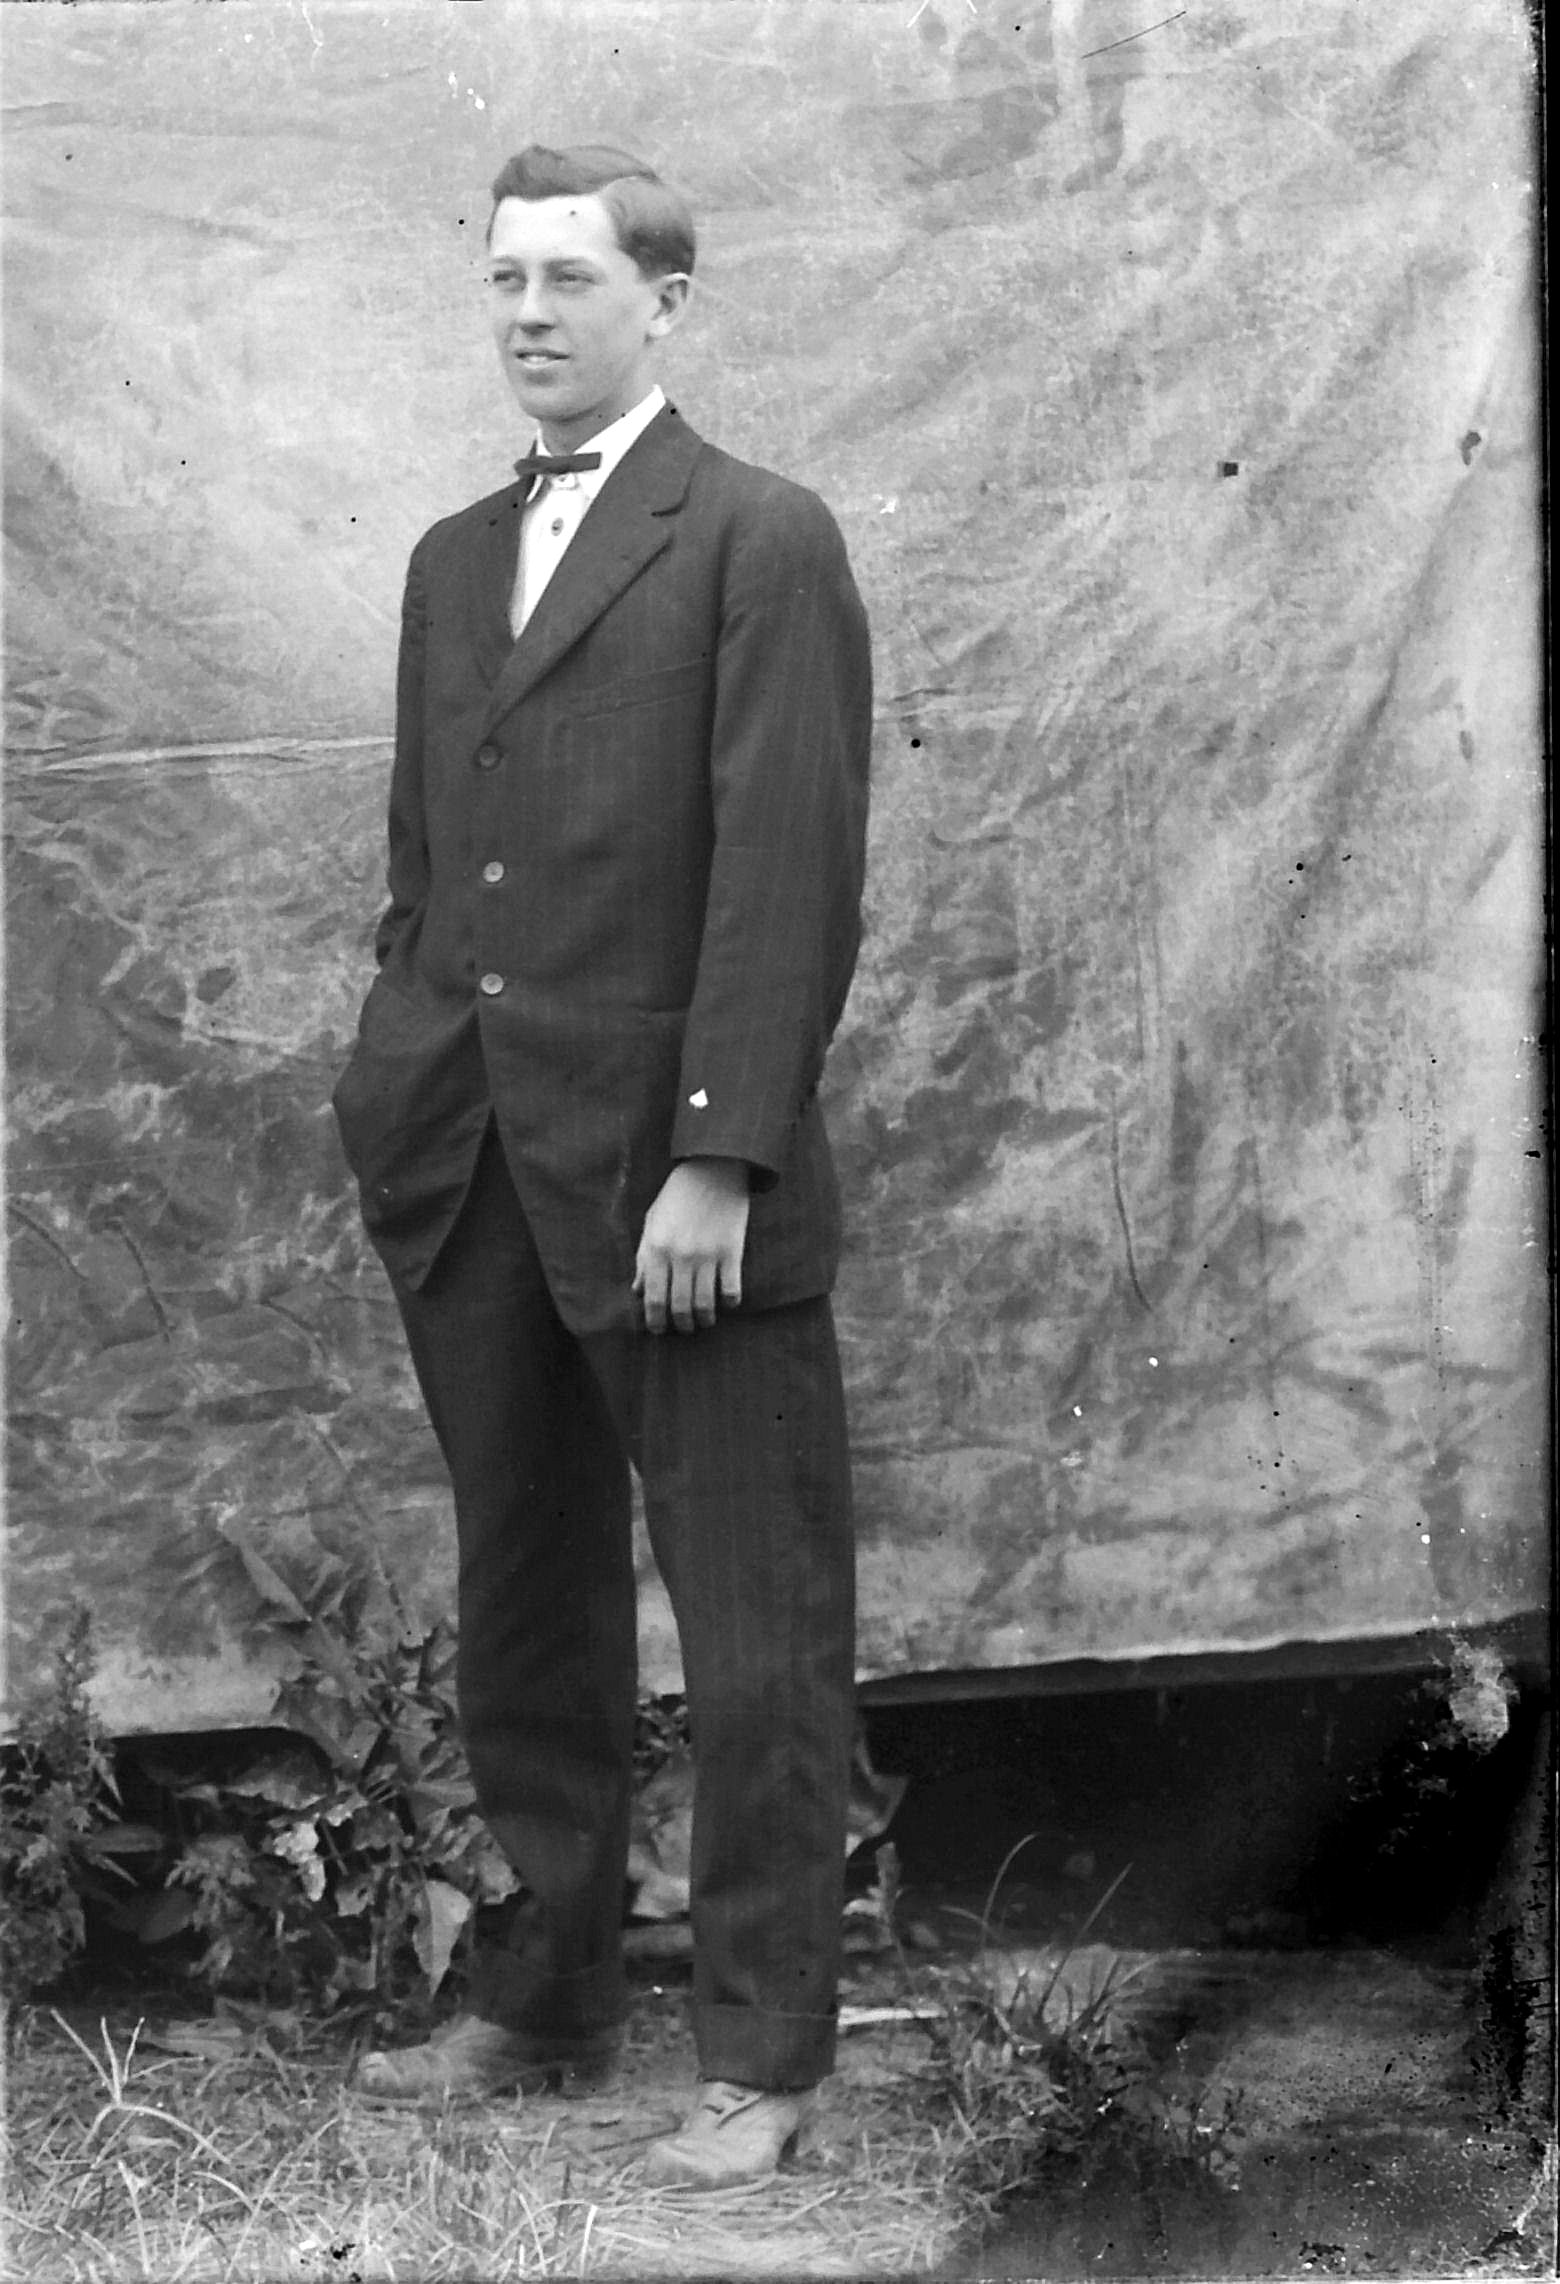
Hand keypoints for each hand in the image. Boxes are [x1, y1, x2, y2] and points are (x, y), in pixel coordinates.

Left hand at [633, 1159, 749, 1333]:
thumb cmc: (678, 1195)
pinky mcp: (733, 1251)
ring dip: (704, 1319)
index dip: (655, 1321)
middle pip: (680, 1307)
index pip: (654, 1298)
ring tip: (704, 1321)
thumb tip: (638, 1291)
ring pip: (706, 1304)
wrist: (713, 1167)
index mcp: (657, 1248)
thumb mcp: (652, 1222)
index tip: (659, 1330)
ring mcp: (709, 1255)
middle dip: (682, 1325)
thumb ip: (644, 1258)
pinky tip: (726, 1302)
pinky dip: (729, 1303)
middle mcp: (682, 1255)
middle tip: (684, 1328)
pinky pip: (732, 1290)